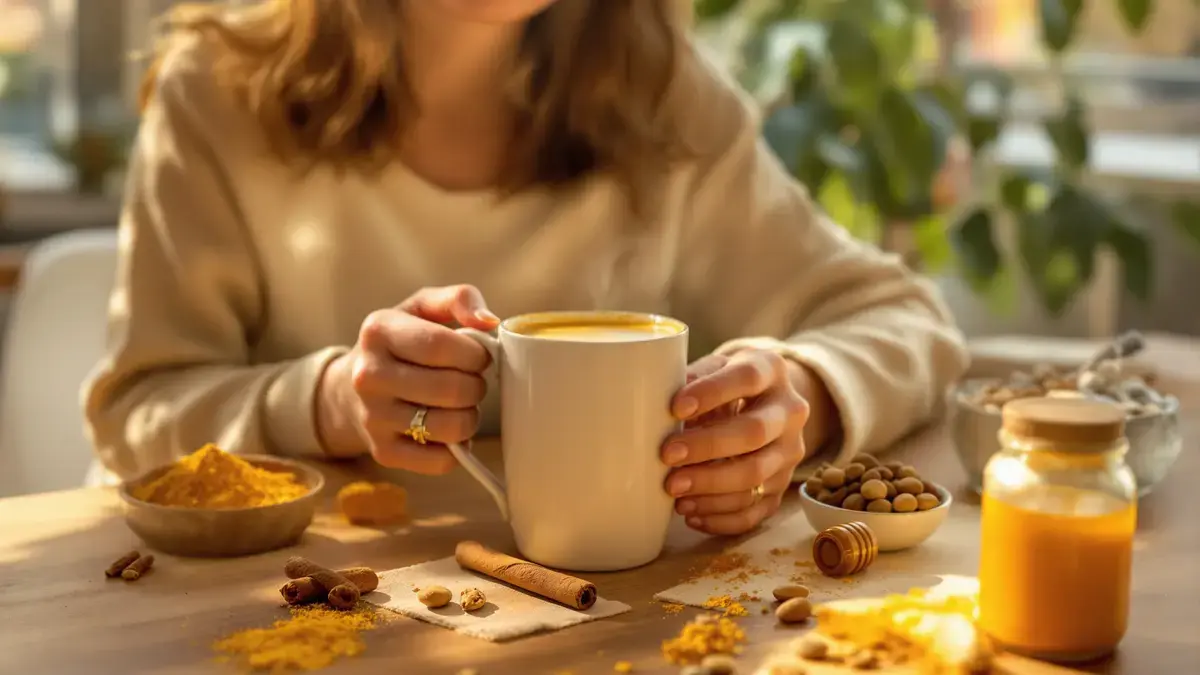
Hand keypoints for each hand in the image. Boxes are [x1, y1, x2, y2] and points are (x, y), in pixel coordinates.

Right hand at [317, 285, 499, 472]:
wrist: (350, 389)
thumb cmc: (400, 343)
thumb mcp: (422, 308)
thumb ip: (460, 299)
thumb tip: (489, 321)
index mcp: (379, 331)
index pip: (442, 346)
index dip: (475, 354)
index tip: (479, 355)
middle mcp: (369, 376)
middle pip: (451, 389)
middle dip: (476, 385)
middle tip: (471, 380)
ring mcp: (373, 418)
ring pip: (451, 427)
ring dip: (470, 416)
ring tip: (460, 404)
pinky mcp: (383, 452)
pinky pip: (441, 461)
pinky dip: (456, 448)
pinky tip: (447, 429)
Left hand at [661, 350, 810, 534]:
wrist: (763, 403)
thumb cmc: (726, 384)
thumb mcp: (713, 368)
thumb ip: (691, 379)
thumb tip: (654, 398)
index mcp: (772, 371)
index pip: (747, 377)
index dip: (711, 392)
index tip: (675, 408)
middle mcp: (790, 412)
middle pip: (754, 432)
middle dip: (707, 447)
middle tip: (667, 455)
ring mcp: (790, 453)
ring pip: (756, 476)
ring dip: (710, 487)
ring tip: (673, 490)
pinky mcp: (782, 487)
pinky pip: (756, 511)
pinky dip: (721, 517)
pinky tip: (691, 513)